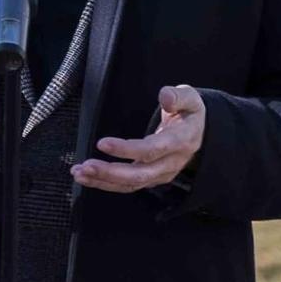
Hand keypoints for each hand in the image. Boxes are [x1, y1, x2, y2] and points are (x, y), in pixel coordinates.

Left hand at [72, 84, 205, 193]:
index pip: (152, 149)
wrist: (201, 135)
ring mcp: (161, 174)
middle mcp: (171, 163)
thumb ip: (178, 96)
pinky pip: (127, 186)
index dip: (127, 149)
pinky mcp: (151, 178)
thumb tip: (165, 97)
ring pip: (131, 184)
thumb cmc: (190, 114)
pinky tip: (86, 177)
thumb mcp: (191, 99)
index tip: (102, 143)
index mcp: (181, 141)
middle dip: (110, 173)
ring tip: (79, 173)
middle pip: (140, 174)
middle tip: (85, 166)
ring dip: (103, 181)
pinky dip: (105, 184)